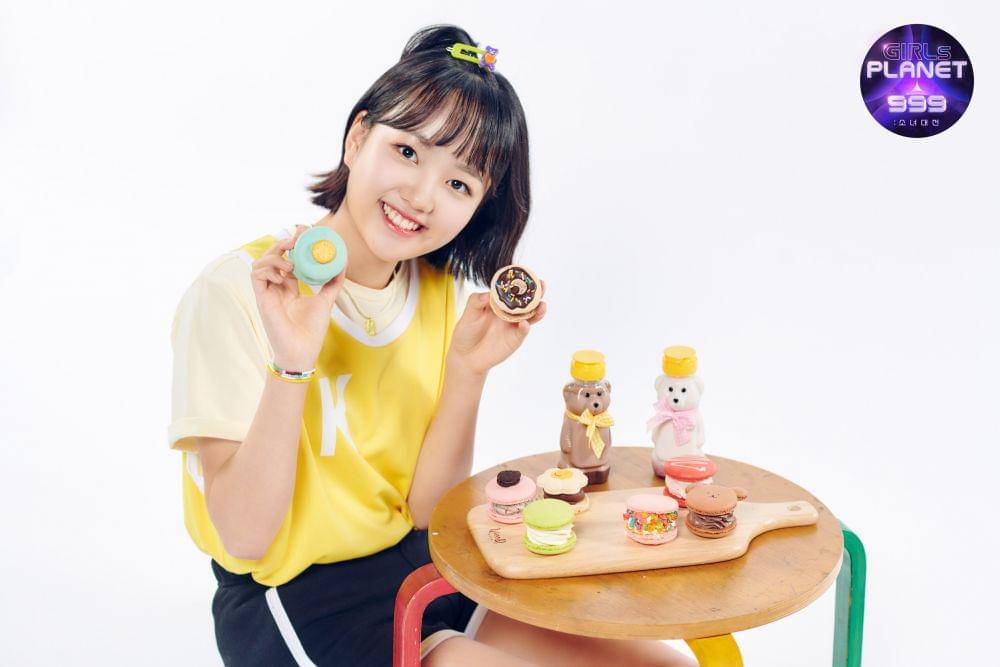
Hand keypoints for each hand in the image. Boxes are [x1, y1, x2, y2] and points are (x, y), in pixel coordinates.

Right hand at [250, 225, 345, 369]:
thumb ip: (332, 283)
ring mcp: (268, 293)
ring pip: (260, 263)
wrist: (302, 351)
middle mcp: (276, 287)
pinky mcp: (261, 299)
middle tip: (297, 239)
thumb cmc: (311, 330)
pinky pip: (256, 275)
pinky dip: (268, 269)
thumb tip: (343, 263)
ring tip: (291, 264)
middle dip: (282, 243)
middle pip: (272, 256)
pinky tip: (284, 275)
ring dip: (274, 257)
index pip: (286, 258)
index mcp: (289, 287)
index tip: (303, 232)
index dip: (291, 243)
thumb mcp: (326, 301)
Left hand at [447, 283, 546, 377]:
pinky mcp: (515, 338)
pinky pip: (523, 331)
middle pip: (527, 300)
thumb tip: (489, 294)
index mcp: (499, 302)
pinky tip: (524, 324)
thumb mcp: (468, 313)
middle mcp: (510, 312)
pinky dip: (525, 327)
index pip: (512, 289)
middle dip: (536, 292)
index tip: (527, 273)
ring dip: (538, 309)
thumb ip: (476, 301)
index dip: (520, 281)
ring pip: (530, 315)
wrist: (466, 355)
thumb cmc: (466, 332)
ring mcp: (514, 325)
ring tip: (542, 304)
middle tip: (542, 284)